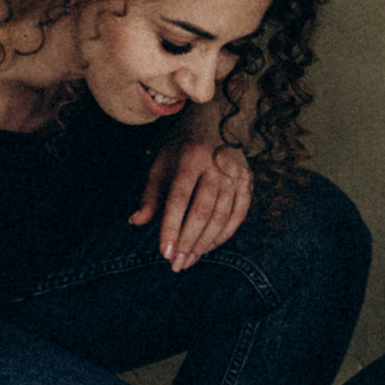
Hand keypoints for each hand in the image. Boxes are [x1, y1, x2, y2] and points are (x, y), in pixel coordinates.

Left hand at [132, 134, 253, 270]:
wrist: (216, 120)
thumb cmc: (182, 145)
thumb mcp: (161, 163)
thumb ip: (151, 194)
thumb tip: (136, 222)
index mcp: (191, 157)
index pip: (180, 199)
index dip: (171, 227)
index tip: (164, 252)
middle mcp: (216, 164)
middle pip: (203, 211)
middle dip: (188, 241)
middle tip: (176, 264)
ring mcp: (236, 173)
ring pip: (222, 216)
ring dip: (204, 243)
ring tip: (189, 260)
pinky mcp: (248, 181)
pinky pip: (239, 214)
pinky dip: (224, 234)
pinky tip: (208, 247)